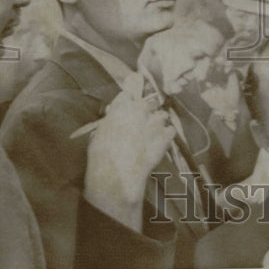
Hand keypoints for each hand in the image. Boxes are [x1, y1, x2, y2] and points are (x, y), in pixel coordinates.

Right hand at [83, 91, 174, 232]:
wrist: (117, 174)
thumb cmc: (101, 156)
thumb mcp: (98, 133)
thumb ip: (109, 121)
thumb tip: (112, 118)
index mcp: (121, 106)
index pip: (128, 95)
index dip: (128, 104)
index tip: (128, 111)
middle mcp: (140, 109)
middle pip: (148, 103)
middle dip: (145, 112)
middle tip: (142, 125)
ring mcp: (155, 121)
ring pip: (162, 115)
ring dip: (158, 122)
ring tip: (152, 135)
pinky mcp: (165, 136)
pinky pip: (171, 130)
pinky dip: (167, 136)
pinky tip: (160, 143)